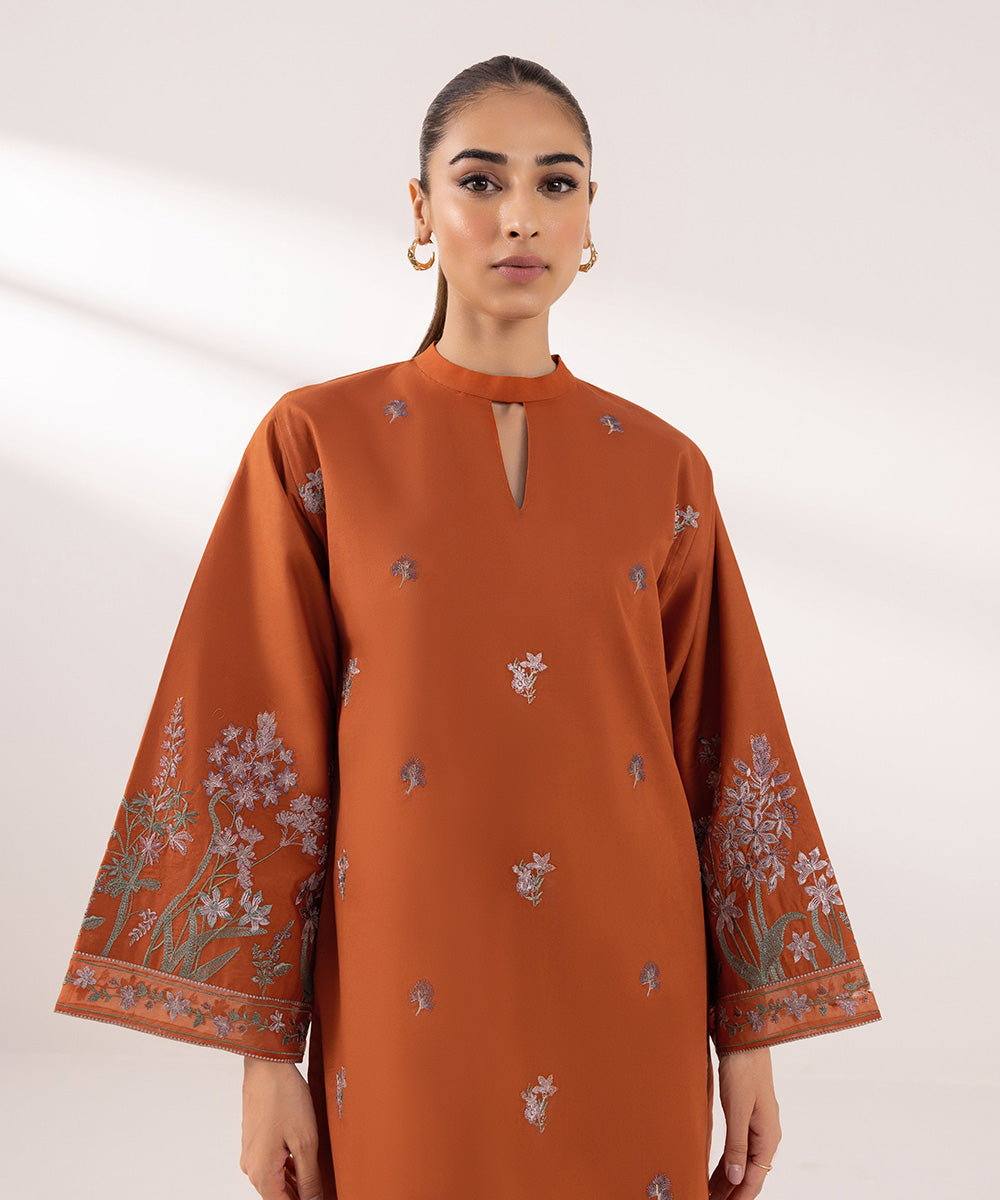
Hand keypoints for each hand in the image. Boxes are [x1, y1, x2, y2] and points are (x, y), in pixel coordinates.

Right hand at [240, 1057, 323, 1199]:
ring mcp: (251, 1154)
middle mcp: (251, 1167)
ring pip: (274, 1180)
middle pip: (277, 1195)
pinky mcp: (254, 1141)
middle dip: (299, 1195)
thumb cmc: (284, 1097)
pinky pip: (271, 1164)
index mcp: (261, 1172)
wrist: (267, 1066)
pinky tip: (303, 1161)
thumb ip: (310, 1178)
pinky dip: (287, 1168)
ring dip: (295, 1182)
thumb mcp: (305, 1141)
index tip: (319, 1198)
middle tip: (320, 1190)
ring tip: (317, 1178)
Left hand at [708, 1046, 780, 1199]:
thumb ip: (737, 1145)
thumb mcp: (738, 1109)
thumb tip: (736, 1179)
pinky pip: (738, 1148)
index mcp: (768, 1137)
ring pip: (742, 1162)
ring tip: (708, 1192)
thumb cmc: (743, 1070)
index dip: (738, 1198)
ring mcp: (757, 1127)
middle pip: (748, 1174)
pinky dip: (726, 1162)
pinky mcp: (747, 1117)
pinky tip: (714, 1171)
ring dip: (727, 1179)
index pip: (754, 1179)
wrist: (746, 1040)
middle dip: (731, 1192)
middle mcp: (766, 1136)